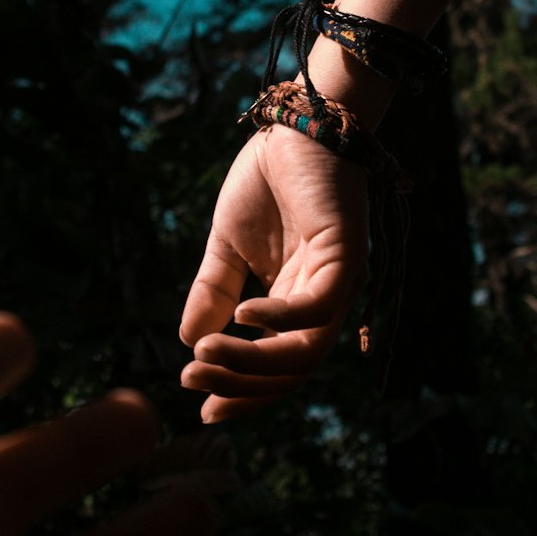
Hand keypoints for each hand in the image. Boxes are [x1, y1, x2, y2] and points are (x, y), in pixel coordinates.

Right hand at [179, 125, 368, 422]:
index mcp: (295, 304)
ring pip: (306, 350)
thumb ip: (214, 292)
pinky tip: (243, 316)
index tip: (201, 407)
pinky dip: (281, 319)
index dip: (242, 393)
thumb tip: (189, 343)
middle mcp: (322, 302)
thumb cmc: (266, 182)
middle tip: (192, 381)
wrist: (293, 127)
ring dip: (252, 362)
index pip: (277, 369)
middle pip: (292, 372)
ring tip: (205, 355)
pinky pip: (319, 306)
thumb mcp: (227, 246)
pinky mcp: (346, 255)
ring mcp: (339, 281)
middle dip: (240, 385)